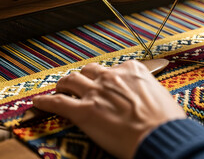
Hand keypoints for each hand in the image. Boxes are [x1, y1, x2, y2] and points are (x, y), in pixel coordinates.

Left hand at [32, 60, 186, 158]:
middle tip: (79, 84)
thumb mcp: (160, 97)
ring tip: (60, 88)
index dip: (106, 77)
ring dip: (64, 84)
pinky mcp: (83, 111)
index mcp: (133, 70)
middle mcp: (112, 77)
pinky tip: (38, 102)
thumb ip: (145, 91)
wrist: (160, 136)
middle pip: (89, 70)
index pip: (113, 68)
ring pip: (71, 80)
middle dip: (84, 77)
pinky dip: (46, 102)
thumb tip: (144, 99)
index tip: (105, 83)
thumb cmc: (165, 121)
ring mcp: (96, 92)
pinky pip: (58, 102)